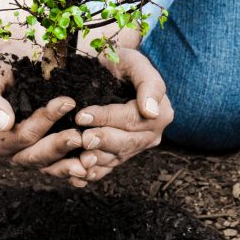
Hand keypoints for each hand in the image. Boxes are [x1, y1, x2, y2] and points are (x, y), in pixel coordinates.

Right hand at [0, 0, 94, 186]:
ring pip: (51, 167)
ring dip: (71, 165)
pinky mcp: (50, 155)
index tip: (68, 102)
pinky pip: (62, 167)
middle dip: (60, 146)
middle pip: (37, 156)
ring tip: (91, 159)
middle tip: (81, 135)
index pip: (24, 135)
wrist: (18, 62)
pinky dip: (76, 170)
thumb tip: (3, 123)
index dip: (45, 121)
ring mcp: (33, 155)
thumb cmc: (3, 68)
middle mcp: (14, 152)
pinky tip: (92, 169)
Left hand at [75, 46, 172, 182]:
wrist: (111, 72)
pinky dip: (94, 173)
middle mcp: (151, 133)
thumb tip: (151, 111)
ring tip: (80, 160)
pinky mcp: (121, 155)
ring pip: (117, 158)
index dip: (106, 118)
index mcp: (160, 112)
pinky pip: (109, 168)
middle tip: (82, 139)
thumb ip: (149, 84)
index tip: (82, 115)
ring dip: (98, 161)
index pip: (131, 118)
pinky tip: (78, 177)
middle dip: (103, 141)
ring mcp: (136, 147)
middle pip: (126, 142)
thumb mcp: (136, 62)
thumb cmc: (122, 62)